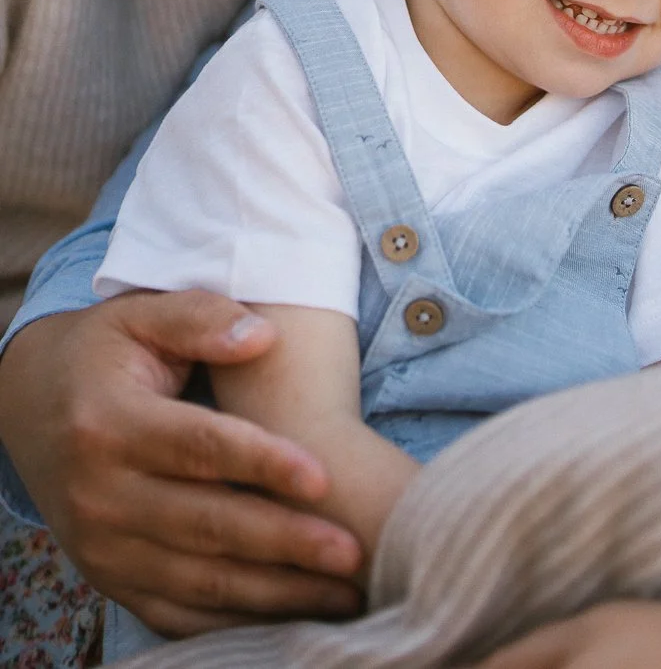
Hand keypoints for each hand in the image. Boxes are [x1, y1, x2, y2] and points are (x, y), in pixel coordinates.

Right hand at [0, 291, 364, 636]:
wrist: (29, 404)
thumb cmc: (103, 352)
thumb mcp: (139, 315)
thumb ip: (199, 317)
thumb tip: (262, 336)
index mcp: (108, 423)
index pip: (199, 448)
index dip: (263, 463)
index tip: (324, 477)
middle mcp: (98, 494)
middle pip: (205, 526)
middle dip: (284, 543)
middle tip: (353, 551)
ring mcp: (100, 546)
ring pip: (197, 582)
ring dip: (274, 593)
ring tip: (343, 593)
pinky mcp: (108, 577)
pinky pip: (175, 613)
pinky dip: (234, 620)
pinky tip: (292, 615)